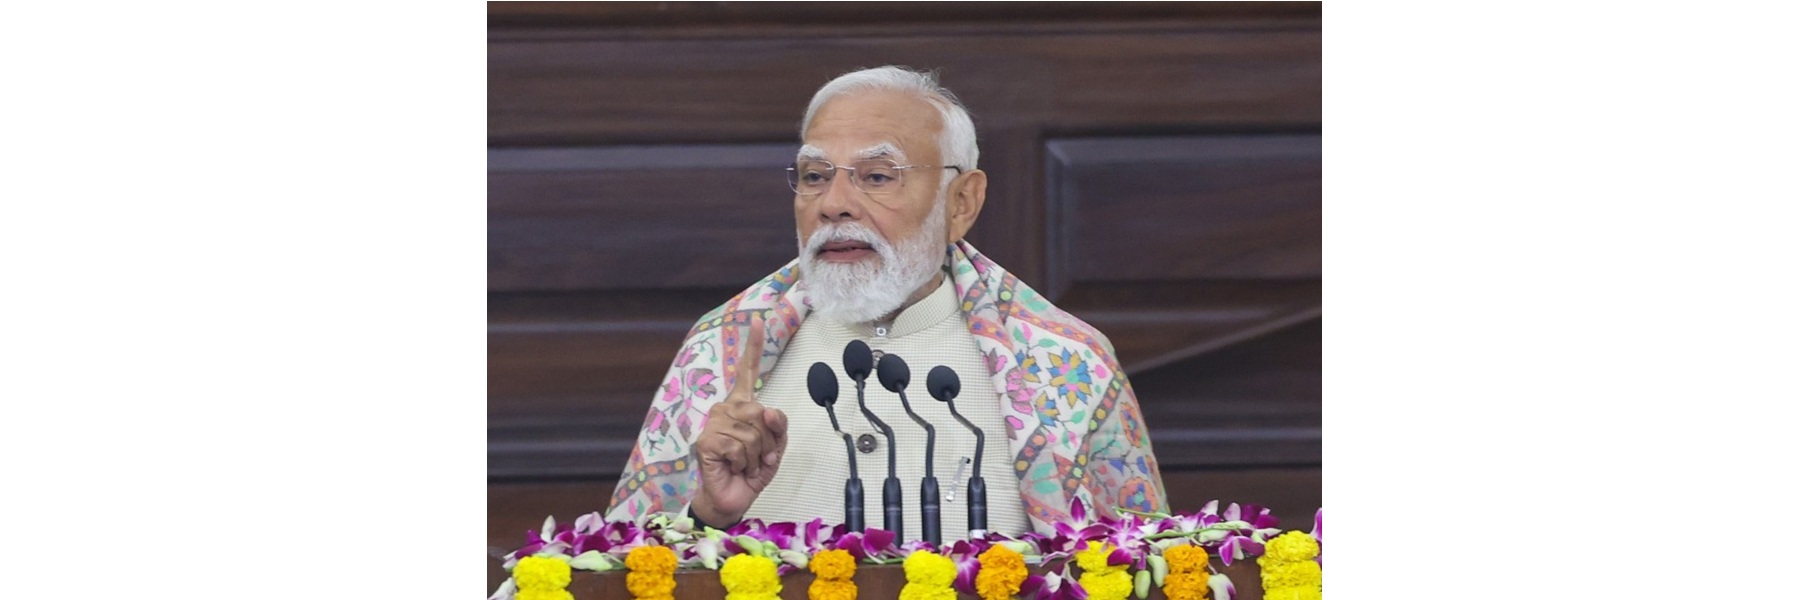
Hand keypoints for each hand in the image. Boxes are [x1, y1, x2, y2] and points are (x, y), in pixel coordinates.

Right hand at [690, 313, 788, 526]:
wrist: (733, 499)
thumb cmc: (752, 471)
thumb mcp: (776, 447)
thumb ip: (778, 425)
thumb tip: (767, 409)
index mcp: (742, 405)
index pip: (747, 371)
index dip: (753, 346)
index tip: (757, 320)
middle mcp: (726, 409)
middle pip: (760, 412)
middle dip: (767, 440)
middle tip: (757, 457)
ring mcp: (713, 423)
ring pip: (752, 431)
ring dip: (756, 455)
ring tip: (744, 464)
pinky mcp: (706, 441)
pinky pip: (739, 445)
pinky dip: (744, 462)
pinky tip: (733, 467)